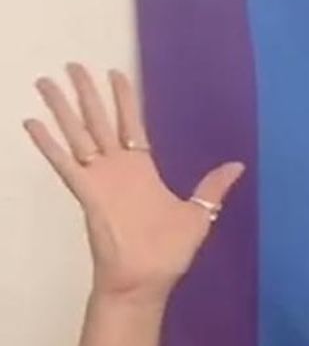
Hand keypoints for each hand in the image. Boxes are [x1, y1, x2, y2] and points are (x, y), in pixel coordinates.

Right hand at [23, 62, 244, 304]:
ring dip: (62, 109)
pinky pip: (64, 164)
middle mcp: (119, 170)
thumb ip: (213, 187)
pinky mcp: (87, 194)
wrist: (147, 280)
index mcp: (143, 171)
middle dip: (87, 93)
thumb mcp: (199, 215)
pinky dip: (48, 145)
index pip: (131, 125)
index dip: (124, 99)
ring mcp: (100, 181)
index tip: (116, 74)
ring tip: (46, 82)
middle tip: (73, 64)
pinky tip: (32, 123)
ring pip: (78, 135)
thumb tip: (237, 165)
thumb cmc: (170, 253)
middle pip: (99, 121)